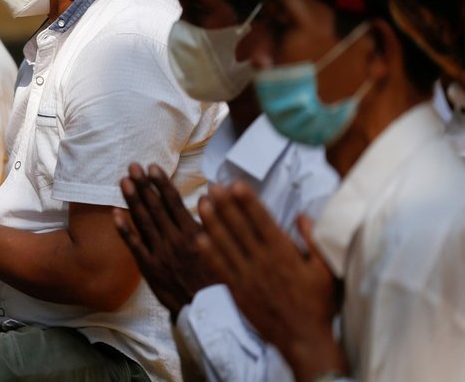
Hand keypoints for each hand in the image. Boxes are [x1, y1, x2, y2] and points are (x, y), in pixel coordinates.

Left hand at [113, 163, 214, 318]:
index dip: (161, 184)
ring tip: (124, 180)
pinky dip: (124, 230)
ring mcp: (160, 254)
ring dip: (132, 200)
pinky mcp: (149, 268)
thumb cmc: (218, 279)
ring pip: (144, 222)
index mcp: (193, 233)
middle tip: (133, 166)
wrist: (208, 311)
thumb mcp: (222, 248)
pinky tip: (114, 214)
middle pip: (156, 208)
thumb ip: (213, 221)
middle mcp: (174, 241)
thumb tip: (209, 194)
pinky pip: (134, 246)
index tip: (152, 167)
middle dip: (144, 185)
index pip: (174, 202)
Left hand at [196, 182, 346, 377]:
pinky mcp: (237, 290)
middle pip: (239, 227)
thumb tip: (301, 215)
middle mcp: (263, 261)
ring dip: (211, 222)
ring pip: (225, 243)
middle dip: (224, 204)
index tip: (235, 184)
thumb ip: (313, 240)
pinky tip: (198, 236)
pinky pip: (219, 267)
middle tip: (212, 185)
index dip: (247, 201)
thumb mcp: (325, 270)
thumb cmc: (317, 304)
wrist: (303, 339)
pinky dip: (208, 252)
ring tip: (202, 202)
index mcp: (284, 253)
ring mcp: (247, 276)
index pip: (262, 221)